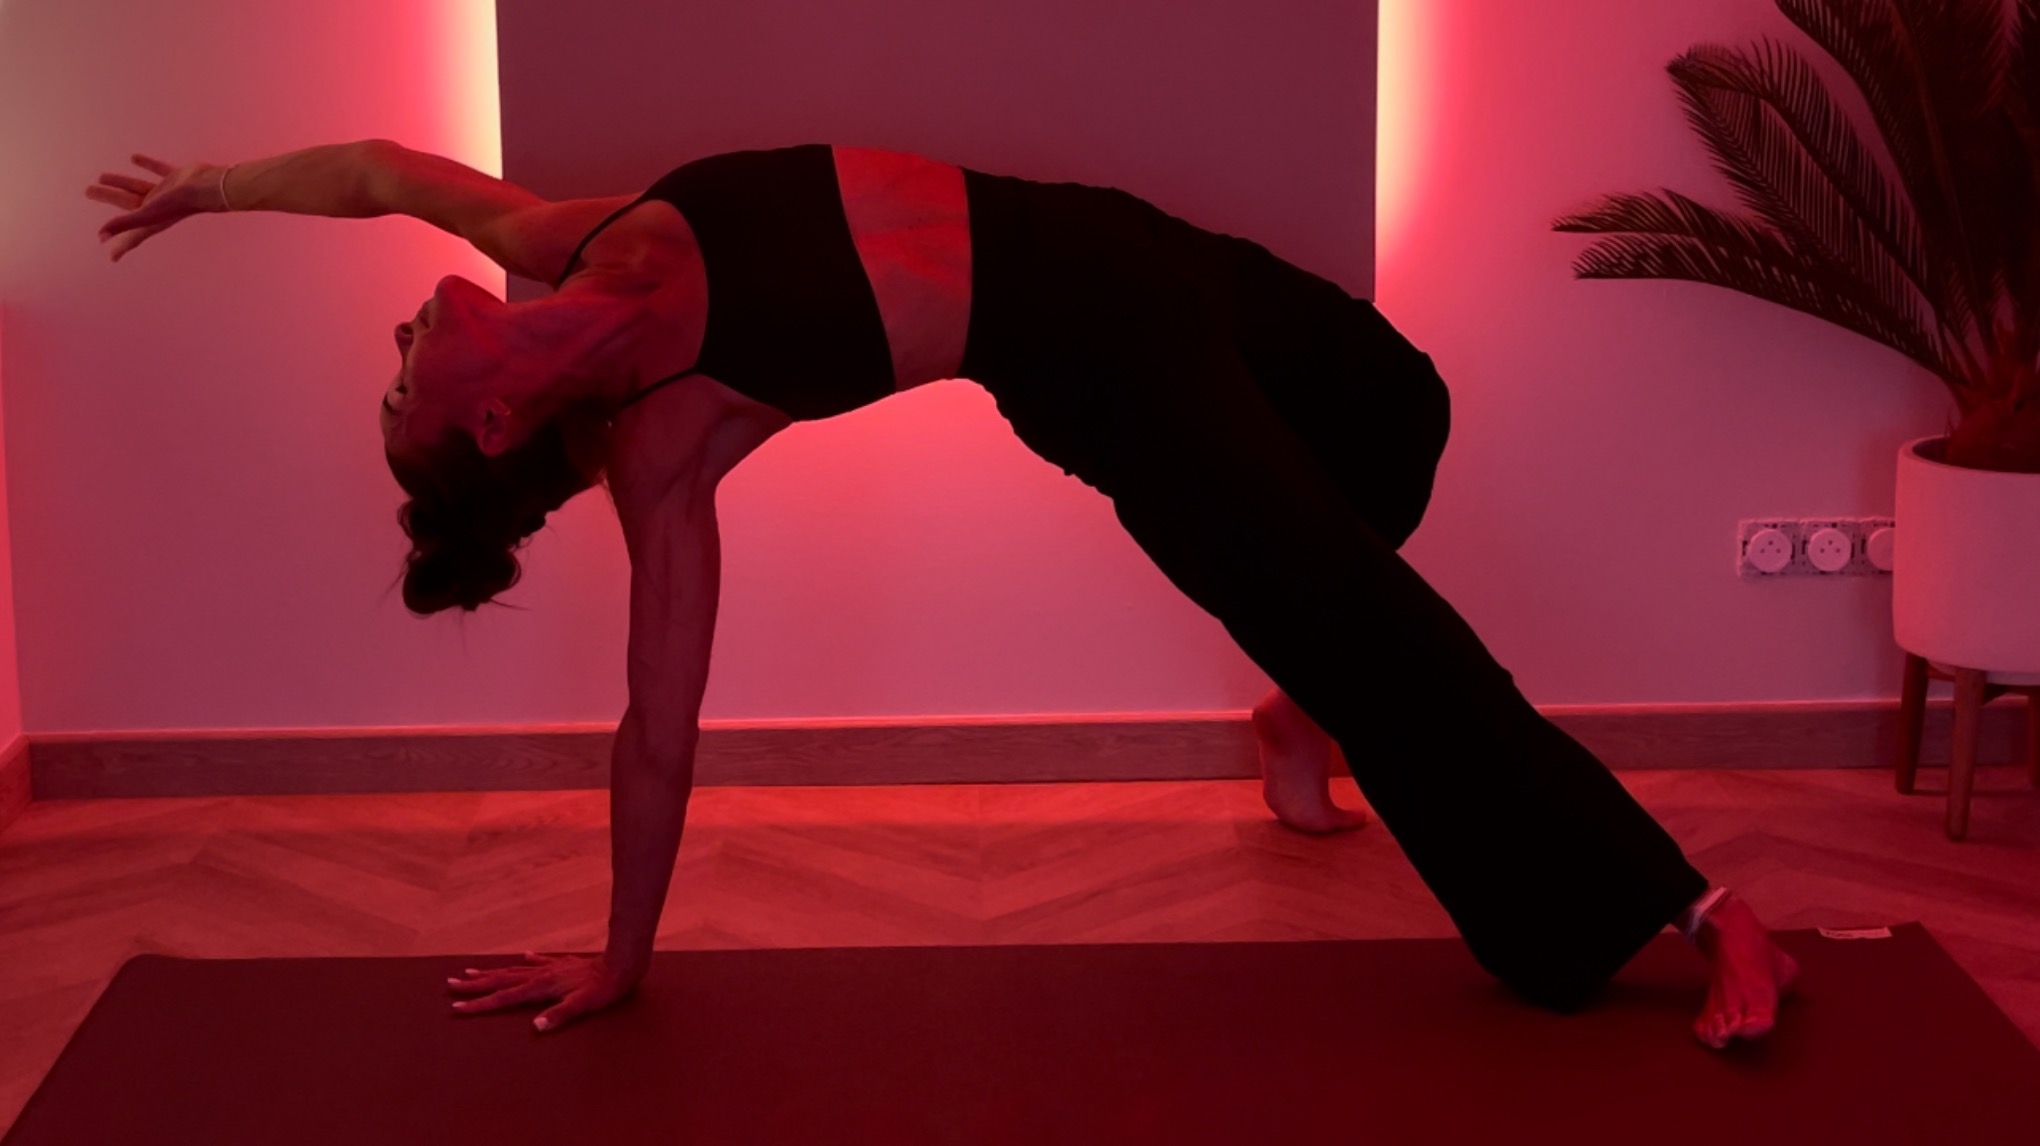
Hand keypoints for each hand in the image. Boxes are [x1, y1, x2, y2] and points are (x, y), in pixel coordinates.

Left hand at [87, 154, 228, 262]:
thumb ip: (123, 224)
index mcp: (151, 220)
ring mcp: (166, 193)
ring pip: (137, 186)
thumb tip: (100, 237)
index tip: (111, 256)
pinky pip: (157, 170)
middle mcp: (157, 208)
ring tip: (102, 175)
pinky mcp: (176, 178)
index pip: (131, 235)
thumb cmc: (179, 203)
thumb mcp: (147, 214)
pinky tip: (134, 158)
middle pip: (126, 202)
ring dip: (120, 181)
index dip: (121, 246)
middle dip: (107, 197)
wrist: (206, 187)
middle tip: (88, 191)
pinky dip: (146, 165)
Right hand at [445, 950, 644, 1033]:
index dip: (480, 1004)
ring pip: (514, 970)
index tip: (457, 1006)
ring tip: (471, 971)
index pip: (504, 998)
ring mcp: (550, 968)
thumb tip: (536, 1026)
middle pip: (501, 981)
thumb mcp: (583, 1006)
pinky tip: (523, 957)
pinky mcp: (563, 964)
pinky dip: (527, 961)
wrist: (621, 964)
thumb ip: (560, 1015)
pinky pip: (539, 962)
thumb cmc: (603, 989)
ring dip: (492, 972)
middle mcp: (540, 975)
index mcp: (541, 987)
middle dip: (475, 985)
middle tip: (450, 985)